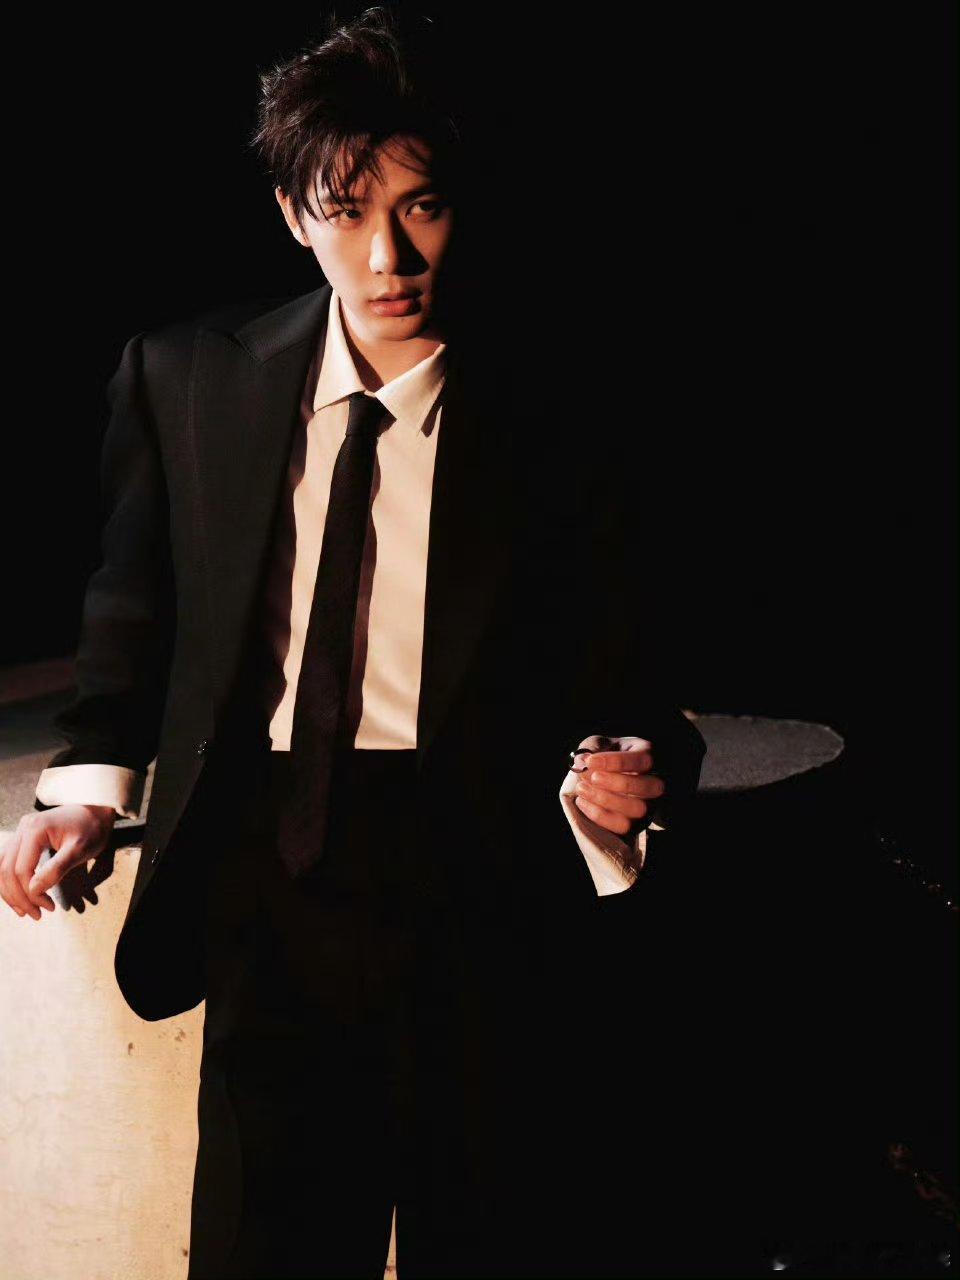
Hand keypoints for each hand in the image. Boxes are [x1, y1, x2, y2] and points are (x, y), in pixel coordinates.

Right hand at [0, 805, 116, 920]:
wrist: (96, 811)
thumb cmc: (92, 829)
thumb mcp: (80, 850)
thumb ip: (57, 869)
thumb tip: (33, 890)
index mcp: (34, 829)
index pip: (21, 870)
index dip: (30, 893)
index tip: (49, 907)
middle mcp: (22, 828)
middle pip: (6, 870)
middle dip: (19, 897)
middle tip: (36, 915)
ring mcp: (21, 832)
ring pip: (2, 867)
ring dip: (11, 892)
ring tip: (26, 911)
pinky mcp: (23, 838)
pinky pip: (8, 862)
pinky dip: (11, 881)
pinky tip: (21, 896)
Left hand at [570, 734, 664, 839]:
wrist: (599, 779)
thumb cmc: (602, 757)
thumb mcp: (596, 744)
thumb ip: (591, 749)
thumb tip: (582, 762)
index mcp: (646, 755)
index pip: (641, 760)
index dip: (616, 761)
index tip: (590, 761)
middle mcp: (654, 781)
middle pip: (647, 787)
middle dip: (617, 783)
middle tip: (593, 777)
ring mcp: (648, 805)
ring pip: (638, 809)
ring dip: (606, 800)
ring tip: (582, 788)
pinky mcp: (635, 824)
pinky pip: (623, 826)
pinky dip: (600, 816)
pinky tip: (581, 802)